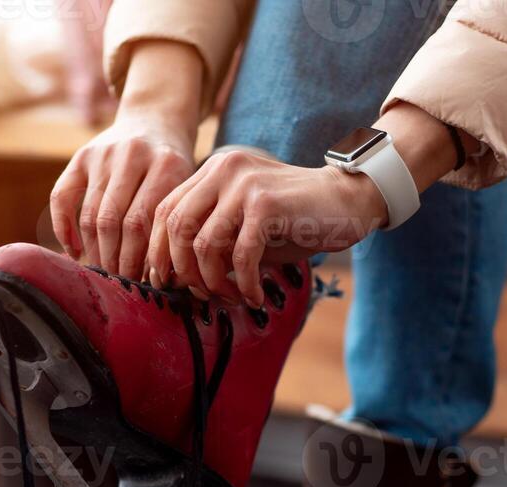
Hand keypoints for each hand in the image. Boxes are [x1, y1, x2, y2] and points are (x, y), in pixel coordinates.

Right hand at [51, 113, 194, 277]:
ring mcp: (103, 153)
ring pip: (89, 215)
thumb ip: (171, 223)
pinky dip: (63, 228)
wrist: (155, 119)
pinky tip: (74, 250)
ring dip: (93, 251)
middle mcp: (132, 154)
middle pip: (113, 222)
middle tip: (119, 282)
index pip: (142, 224)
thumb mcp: (185, 187)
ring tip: (102, 271)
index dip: (137, 259)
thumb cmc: (174, 167)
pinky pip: (61, 197)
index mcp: (166, 164)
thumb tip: (156, 278)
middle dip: (115, 260)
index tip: (140, 282)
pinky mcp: (81, 155)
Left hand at [145, 150, 387, 306]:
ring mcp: (244, 183)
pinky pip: (241, 255)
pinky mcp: (266, 203)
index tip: (167, 283)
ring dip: (214, 282)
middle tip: (200, 295)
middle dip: (181, 271)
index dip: (158, 252)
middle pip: (176, 227)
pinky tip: (254, 296)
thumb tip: (176, 278)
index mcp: (211, 171)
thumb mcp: (243, 227)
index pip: (164, 211)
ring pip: (204, 244)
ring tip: (231, 297)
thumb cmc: (294, 220)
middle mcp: (222, 170)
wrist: (348, 202)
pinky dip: (244, 283)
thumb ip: (211, 241)